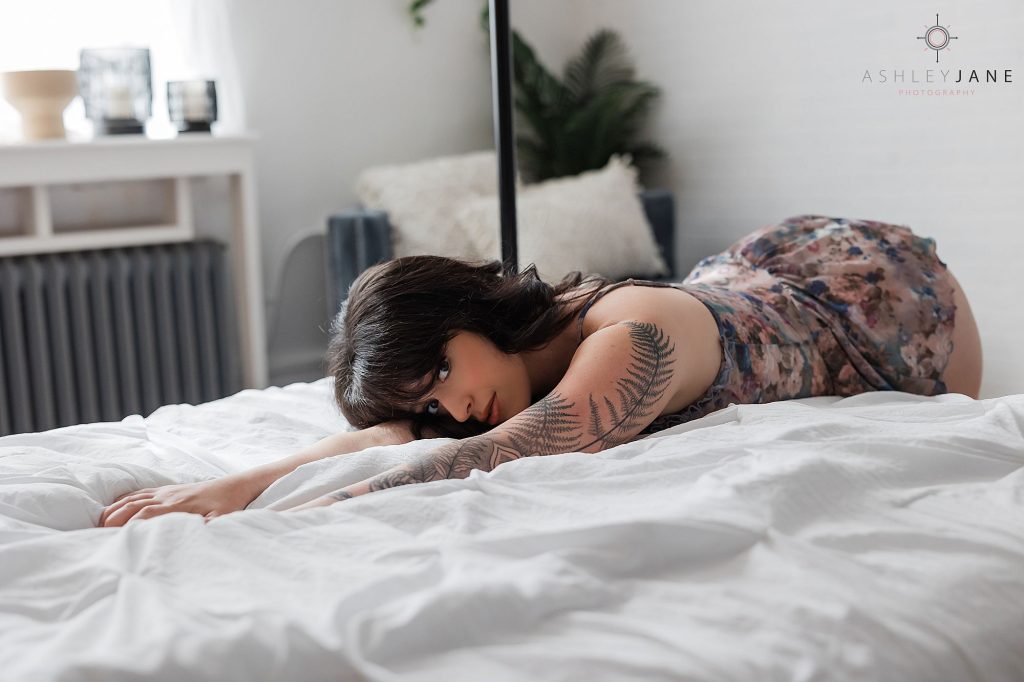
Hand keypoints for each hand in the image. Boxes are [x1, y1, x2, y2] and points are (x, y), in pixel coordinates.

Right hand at [98, 475, 259, 526]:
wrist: (236, 485)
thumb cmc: (228, 505)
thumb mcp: (221, 519)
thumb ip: (204, 527)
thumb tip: (188, 536)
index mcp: (178, 506)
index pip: (146, 515)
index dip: (129, 526)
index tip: (115, 540)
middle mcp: (167, 497)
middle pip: (132, 505)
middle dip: (113, 519)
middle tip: (96, 535)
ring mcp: (166, 491)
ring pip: (132, 498)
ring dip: (114, 510)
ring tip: (98, 525)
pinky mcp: (168, 489)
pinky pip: (140, 492)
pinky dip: (123, 499)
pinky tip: (114, 507)